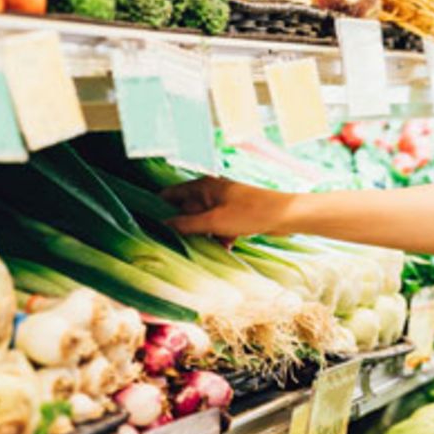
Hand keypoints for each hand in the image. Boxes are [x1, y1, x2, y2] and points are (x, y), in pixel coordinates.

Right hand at [160, 177, 296, 239]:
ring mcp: (224, 204)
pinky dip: (220, 237)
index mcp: (203, 186)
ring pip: (203, 222)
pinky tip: (225, 246)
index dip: (159, 207)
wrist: (285, 216)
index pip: (172, 194)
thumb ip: (186, 224)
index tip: (148, 224)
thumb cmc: (250, 213)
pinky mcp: (235, 216)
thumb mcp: (214, 221)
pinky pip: (219, 228)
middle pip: (187, 210)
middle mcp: (212, 192)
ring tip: (201, 247)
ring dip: (203, 235)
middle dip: (183, 226)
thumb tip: (163, 225)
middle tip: (172, 243)